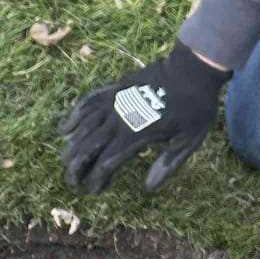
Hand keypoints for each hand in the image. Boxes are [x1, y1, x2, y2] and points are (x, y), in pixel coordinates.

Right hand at [58, 40, 228, 193]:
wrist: (192, 68)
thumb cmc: (194, 107)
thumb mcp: (188, 140)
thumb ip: (167, 164)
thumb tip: (148, 187)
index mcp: (136, 134)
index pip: (107, 162)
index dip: (97, 178)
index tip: (94, 190)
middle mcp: (119, 118)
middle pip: (89, 145)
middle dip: (77, 166)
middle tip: (71, 181)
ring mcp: (114, 101)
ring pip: (84, 125)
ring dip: (72, 145)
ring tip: (65, 160)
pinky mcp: (114, 89)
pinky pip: (88, 102)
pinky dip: (75, 114)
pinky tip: (66, 126)